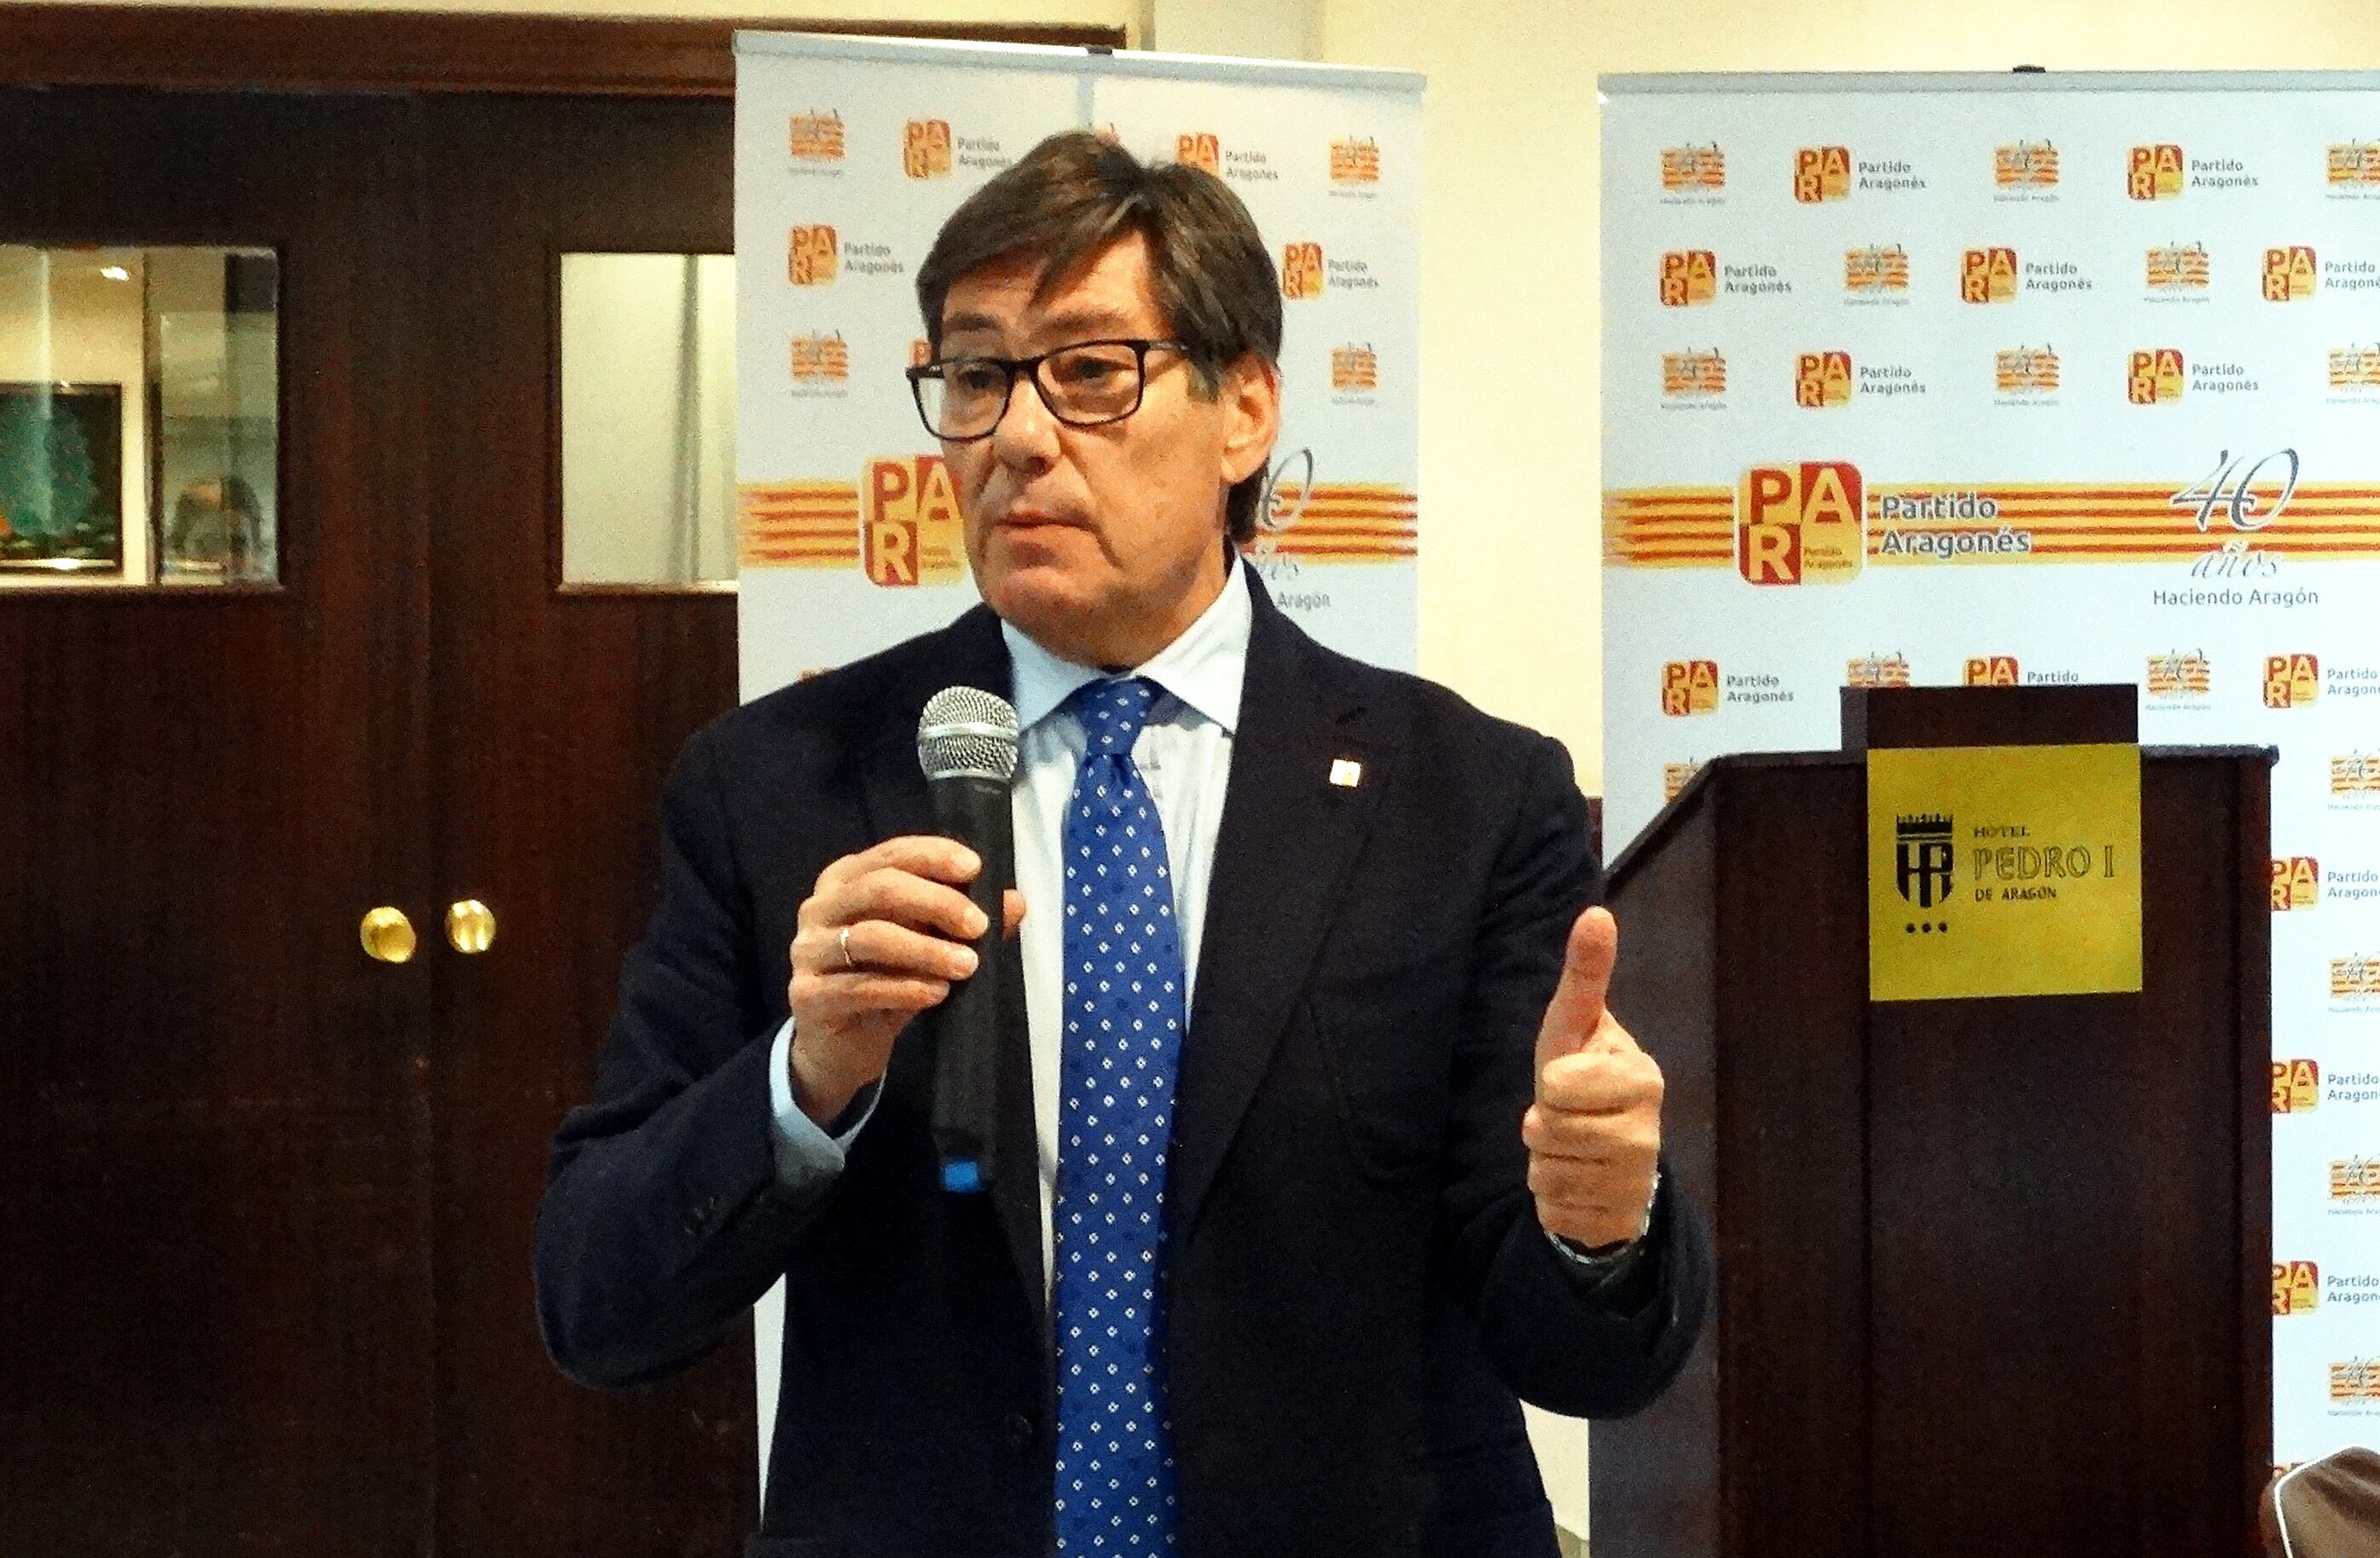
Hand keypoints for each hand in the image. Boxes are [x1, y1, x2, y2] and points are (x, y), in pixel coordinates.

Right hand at [786, 836, 1024, 1125]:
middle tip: (978, 925)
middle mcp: (820, 908)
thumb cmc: (885, 982)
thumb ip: (963, 922)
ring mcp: (808, 951)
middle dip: (935, 903)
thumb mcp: (927, 947)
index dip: (932, 856)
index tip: (975, 868)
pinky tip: (936, 993)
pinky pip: (859, 987)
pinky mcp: (807, 995)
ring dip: (926, 949)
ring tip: (967, 965)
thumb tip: (1015, 902)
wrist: (840, 1048)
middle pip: (879, 889)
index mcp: (845, 881)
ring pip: (871, 938)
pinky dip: (904, 987)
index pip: (890, 854)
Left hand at [1522, 907, 1663, 1248]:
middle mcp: (1649, 1130)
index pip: (1558, 1082)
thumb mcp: (1574, 1026)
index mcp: (1641, 1076)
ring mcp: (1636, 1180)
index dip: (1551, 1082)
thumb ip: (1585, 975)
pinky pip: (1552, 1207)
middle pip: (1547, 1127)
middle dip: (1541, 1121)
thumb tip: (1595, 911)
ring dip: (1543, 1159)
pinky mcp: (1616, 1219)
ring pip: (1546, 1169)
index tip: (1566, 1079)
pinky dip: (1550, 1195)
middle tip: (1565, 1114)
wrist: (1608, 1157)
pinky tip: (1574, 1181)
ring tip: (1569, 1146)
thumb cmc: (1582, 1078)